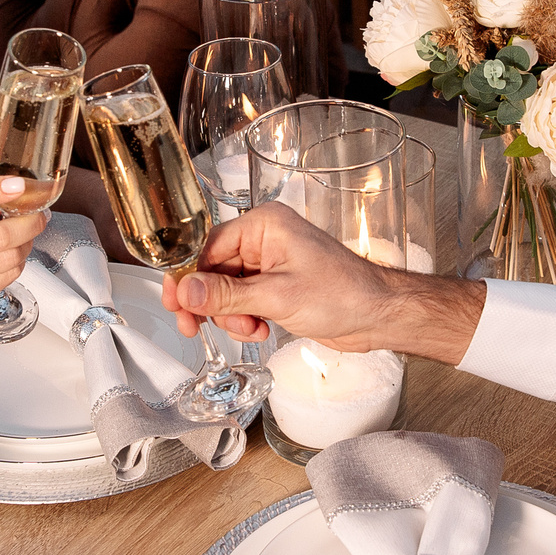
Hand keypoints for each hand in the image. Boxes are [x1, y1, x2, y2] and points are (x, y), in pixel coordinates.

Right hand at [161, 203, 485, 363]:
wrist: (378, 315)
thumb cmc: (344, 294)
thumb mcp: (277, 296)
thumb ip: (226, 295)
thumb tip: (186, 291)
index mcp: (264, 225)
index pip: (208, 247)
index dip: (190, 278)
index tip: (177, 304)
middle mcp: (265, 239)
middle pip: (214, 270)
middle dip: (211, 302)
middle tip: (198, 327)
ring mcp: (270, 263)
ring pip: (226, 290)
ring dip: (231, 315)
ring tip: (252, 328)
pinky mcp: (277, 285)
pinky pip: (243, 301)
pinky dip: (245, 319)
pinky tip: (260, 329)